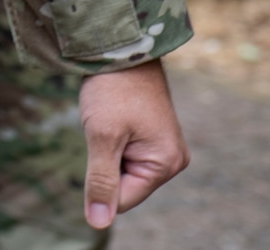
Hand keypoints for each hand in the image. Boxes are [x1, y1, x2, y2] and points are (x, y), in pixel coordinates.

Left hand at [77, 60, 189, 231]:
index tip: (97, 145)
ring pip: (121, 168)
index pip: (124, 199)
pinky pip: (124, 152)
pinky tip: (112, 118)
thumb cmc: (113, 89)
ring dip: (107, 149)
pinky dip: (111, 140)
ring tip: (109, 119)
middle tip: (105, 127)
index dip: (100, 181)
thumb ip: (101, 181)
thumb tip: (99, 223)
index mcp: (166, 163)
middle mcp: (171, 159)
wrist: (122, 46)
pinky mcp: (151, 135)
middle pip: (124, 185)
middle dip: (105, 162)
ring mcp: (163, 146)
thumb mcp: (102, 135)